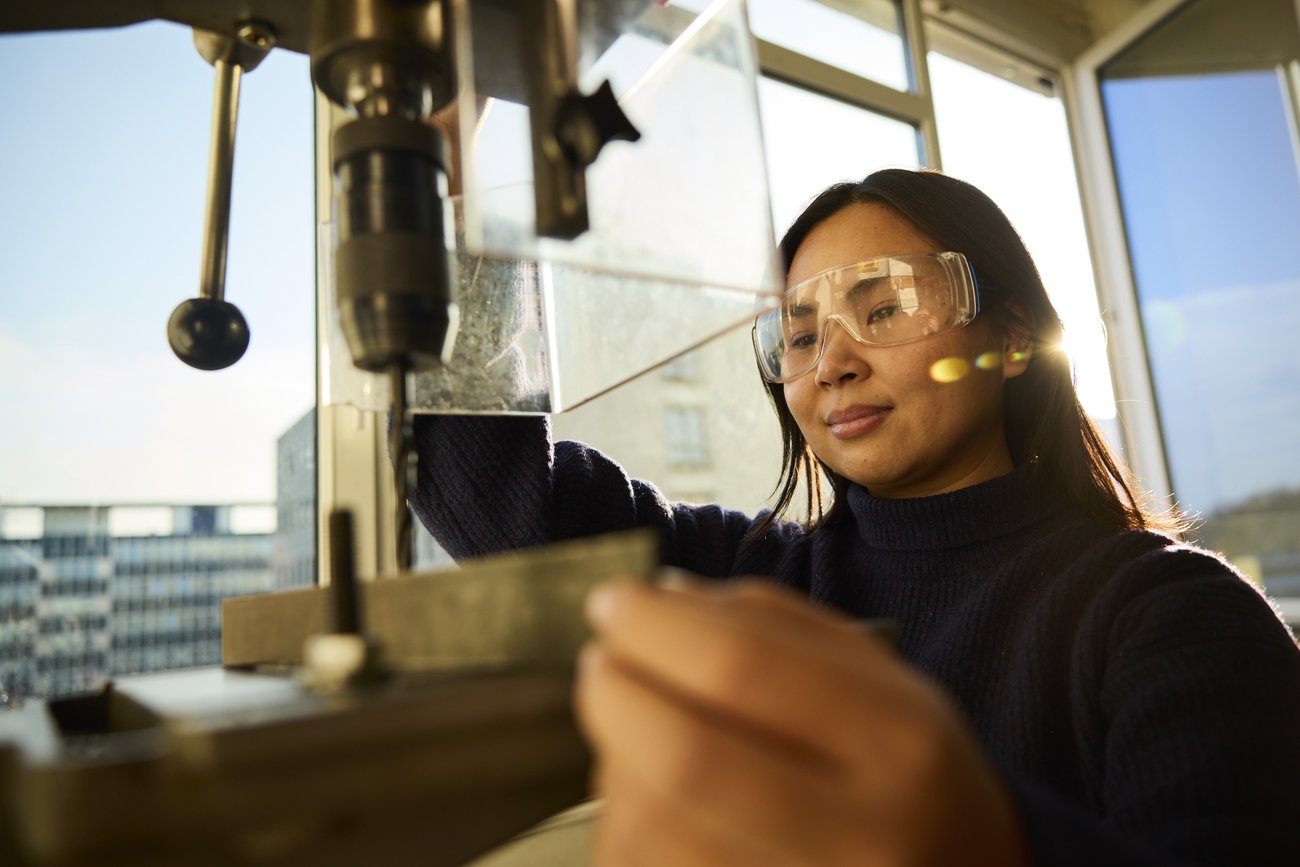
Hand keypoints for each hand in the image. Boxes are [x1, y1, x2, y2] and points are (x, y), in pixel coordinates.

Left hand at [575, 578, 1027, 866]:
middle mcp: (862, 834)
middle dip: (616, 695)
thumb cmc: (905, 769)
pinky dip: (626, 822)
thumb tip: (663, 595)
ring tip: (633, 732)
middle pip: (689, 759)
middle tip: (598, 662)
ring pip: (656, 830)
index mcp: (899, 742)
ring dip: (615, 764)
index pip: (744, 668)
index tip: (613, 602)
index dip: (656, 628)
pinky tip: (647, 795)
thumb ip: (776, 625)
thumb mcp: (880, 679)